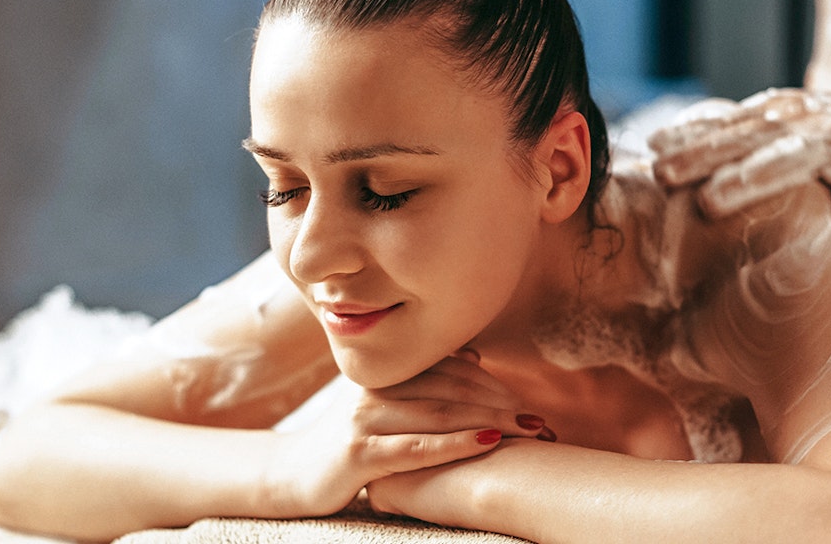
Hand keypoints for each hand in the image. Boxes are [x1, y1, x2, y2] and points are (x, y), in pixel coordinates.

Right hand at [263, 352, 550, 517]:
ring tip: (530, 430)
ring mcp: (365, 419)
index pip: (450, 368)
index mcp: (386, 374)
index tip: (529, 400)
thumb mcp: (386, 406)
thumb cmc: (348, 442)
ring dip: (490, 420)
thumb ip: (426, 380)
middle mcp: (375, 389)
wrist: (290, 476)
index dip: (493, 383)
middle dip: (501, 403)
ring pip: (438, 414)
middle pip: (451, 388)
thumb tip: (474, 355)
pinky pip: (416, 447)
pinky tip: (488, 442)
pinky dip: (456, 444)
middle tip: (540, 420)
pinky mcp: (359, 454)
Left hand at [648, 88, 830, 229]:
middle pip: (743, 139)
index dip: (687, 133)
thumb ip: (745, 140)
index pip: (724, 122)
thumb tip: (679, 160)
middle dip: (699, 157)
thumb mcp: (790, 129)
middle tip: (660, 176)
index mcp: (779, 113)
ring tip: (713, 201)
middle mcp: (804, 120)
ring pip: (791, 159)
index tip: (648, 146)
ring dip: (750, 178)